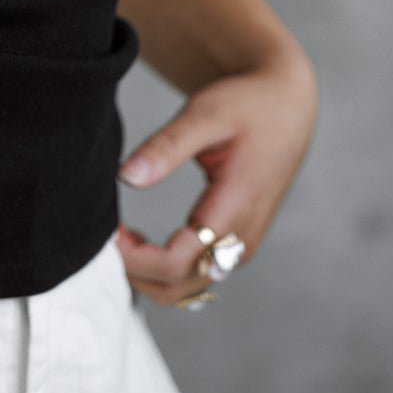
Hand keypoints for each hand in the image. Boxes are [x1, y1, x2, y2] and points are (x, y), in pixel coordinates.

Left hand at [114, 46, 317, 307]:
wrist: (288, 107)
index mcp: (234, 211)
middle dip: (133, 270)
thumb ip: (167, 147)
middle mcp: (239, 241)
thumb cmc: (248, 105)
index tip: (106, 230)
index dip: (133, 257)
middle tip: (103, 234)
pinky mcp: (234, 245)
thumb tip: (126, 176)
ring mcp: (239, 248)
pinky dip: (161, 269)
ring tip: (118, 234)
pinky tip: (140, 240)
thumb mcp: (206, 114)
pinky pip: (193, 274)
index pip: (175, 264)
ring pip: (183, 288)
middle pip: (175, 287)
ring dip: (145, 273)